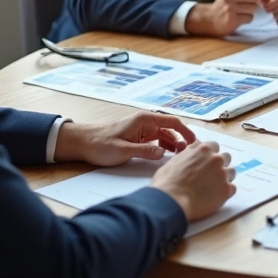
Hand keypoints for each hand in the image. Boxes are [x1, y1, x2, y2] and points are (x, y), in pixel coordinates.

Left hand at [54, 112, 196, 166]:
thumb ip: (144, 151)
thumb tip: (163, 154)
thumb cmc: (100, 144)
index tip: (194, 143)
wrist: (83, 143)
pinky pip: (157, 140)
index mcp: (144, 120)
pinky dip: (164, 147)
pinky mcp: (139, 137)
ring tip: (180, 157)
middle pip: (172, 129)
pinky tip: (166, 156)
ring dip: (174, 144)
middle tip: (189, 154)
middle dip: (182, 140)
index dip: (186, 132)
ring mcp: (143, 129)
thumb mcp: (123, 150)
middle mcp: (146, 122)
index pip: (173, 122)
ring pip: (165, 135)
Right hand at [151, 140, 236, 220]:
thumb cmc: (167, 181)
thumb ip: (189, 153)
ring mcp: (223, 174)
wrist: (172, 200)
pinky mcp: (227, 189)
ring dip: (225, 177)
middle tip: (210, 175)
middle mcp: (216, 159)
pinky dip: (225, 192)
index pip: (214, 146)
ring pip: (231, 172)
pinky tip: (215, 197)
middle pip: (226, 157)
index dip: (210, 155)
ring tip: (213, 187)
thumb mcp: (175, 160)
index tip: (205, 162)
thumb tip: (194, 149)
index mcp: (203, 150)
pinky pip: (232, 188)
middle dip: (219, 164)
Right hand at [186, 0, 266, 35]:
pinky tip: (239, 18)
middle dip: (256, 2)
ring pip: (254, 8)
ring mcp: (230, 8)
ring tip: (242, 11)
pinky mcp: (232, 19)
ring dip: (251, 11)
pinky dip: (247, 19)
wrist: (209, 19)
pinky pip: (250, 18)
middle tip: (249, 4)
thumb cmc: (225, 4)